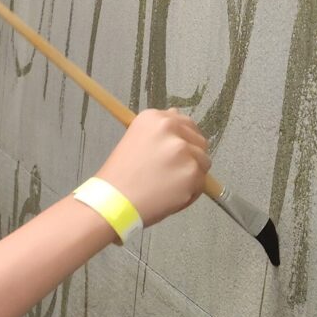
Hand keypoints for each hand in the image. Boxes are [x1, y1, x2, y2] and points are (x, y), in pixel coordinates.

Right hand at [95, 108, 209, 227]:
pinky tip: (168, 195)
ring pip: (203, 163)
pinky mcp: (192, 172)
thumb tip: (176, 114)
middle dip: (189, 157)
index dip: (183, 141)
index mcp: (154, 118)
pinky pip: (201, 183)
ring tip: (166, 185)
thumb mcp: (134, 140)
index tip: (172, 155)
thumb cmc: (120, 176)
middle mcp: (170, 128)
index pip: (186, 124)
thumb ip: (159, 129)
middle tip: (168, 173)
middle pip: (199, 141)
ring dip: (190, 175)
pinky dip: (189, 192)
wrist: (113, 201)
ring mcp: (183, 150)